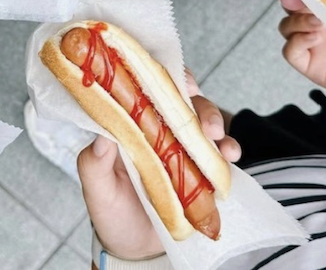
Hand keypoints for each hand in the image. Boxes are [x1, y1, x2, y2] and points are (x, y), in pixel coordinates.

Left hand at [78, 71, 238, 258]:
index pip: (145, 88)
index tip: (178, 84)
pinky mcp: (201, 166)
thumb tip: (101, 136)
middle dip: (197, 104)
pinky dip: (228, 149)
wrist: (136, 249)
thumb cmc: (111, 213)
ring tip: (221, 143)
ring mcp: (181, 146)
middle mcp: (157, 128)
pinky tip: (231, 156)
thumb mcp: (97, 191)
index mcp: (129, 125)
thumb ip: (94, 165)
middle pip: (181, 100)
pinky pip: (218, 151)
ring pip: (202, 121)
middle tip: (206, 124)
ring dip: (215, 123)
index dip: (162, 77)